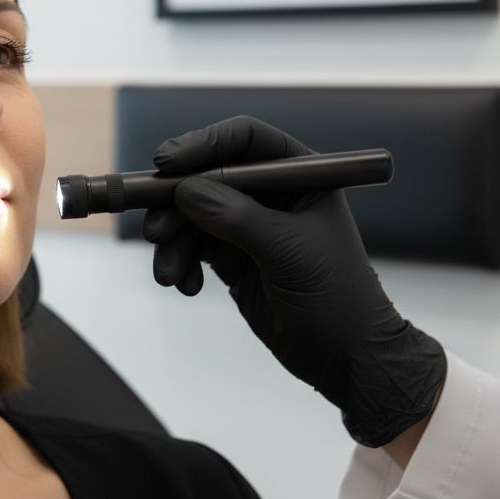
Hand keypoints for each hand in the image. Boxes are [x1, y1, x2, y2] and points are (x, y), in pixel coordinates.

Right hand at [141, 116, 445, 446]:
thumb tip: (185, 191)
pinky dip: (181, 262)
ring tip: (167, 274)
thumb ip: (237, 218)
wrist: (344, 358)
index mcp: (300, 175)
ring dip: (173, 241)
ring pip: (192, 214)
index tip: (166, 163)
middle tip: (155, 230)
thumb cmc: (335, 296)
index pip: (245, 140)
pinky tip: (187, 286)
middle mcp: (271, 193)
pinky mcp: (233, 257)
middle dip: (176, 202)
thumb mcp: (288, 252)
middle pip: (208, 176)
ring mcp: (249, 225)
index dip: (203, 144)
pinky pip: (192, 247)